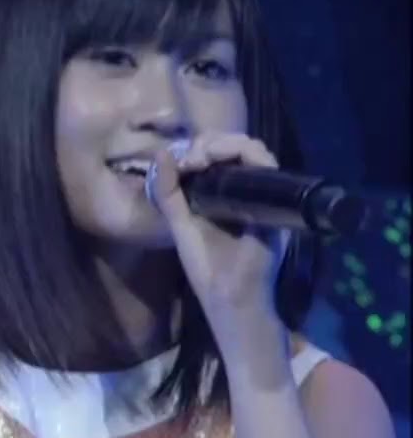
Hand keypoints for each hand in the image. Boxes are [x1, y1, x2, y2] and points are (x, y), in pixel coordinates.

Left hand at [148, 133, 287, 324]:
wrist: (231, 295)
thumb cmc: (206, 264)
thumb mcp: (180, 223)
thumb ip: (168, 192)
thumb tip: (160, 155)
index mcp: (221, 193)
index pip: (217, 155)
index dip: (200, 147)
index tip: (182, 159)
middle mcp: (244, 190)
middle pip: (234, 147)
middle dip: (211, 142)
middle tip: (193, 157)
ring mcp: (263, 194)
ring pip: (253, 150)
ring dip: (226, 144)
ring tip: (204, 157)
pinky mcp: (276, 201)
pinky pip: (268, 166)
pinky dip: (248, 154)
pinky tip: (224, 159)